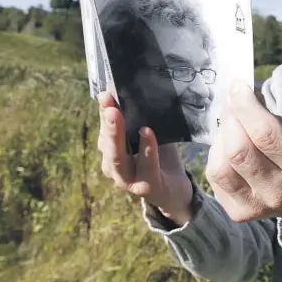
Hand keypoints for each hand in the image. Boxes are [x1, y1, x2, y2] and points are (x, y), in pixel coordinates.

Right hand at [97, 91, 193, 224]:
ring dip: (117, 135)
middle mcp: (114, 168)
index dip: (104, 111)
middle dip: (106, 121)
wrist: (177, 191)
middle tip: (107, 100)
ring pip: (118, 158)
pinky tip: (146, 132)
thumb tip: (138, 90)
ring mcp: (128, 181)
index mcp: (111, 154)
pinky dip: (146, 149)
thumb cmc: (160, 159)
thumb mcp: (149, 137)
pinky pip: (146, 166)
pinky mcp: (147, 188)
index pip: (105, 130)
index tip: (105, 93)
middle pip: (107, 144)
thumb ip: (140, 120)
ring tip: (118, 114)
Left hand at [205, 82, 281, 248]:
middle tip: (233, 102)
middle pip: (238, 150)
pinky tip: (229, 147)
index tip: (238, 87)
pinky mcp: (239, 213)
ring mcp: (257, 206)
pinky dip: (217, 155)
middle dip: (231, 118)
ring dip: (221, 137)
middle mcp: (280, 191)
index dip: (245, 106)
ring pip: (221, 167)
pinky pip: (215, 178)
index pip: (266, 134)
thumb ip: (277, 117)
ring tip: (232, 126)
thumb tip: (240, 97)